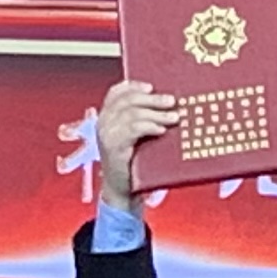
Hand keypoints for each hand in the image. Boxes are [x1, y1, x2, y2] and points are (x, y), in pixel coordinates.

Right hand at [95, 80, 179, 212]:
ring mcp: (106, 134)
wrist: (123, 191)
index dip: (133, 86)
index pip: (116, 93)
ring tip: (173, 117)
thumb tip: (165, 105)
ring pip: (132, 113)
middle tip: (171, 101)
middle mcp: (103, 123)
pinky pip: (133, 129)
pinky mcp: (113, 147)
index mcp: (106, 117)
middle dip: (152, 99)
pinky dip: (150, 126)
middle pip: (127, 100)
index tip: (151, 86)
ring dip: (156, 113)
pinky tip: (161, 130)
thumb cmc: (133, 164)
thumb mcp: (135, 138)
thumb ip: (142, 121)